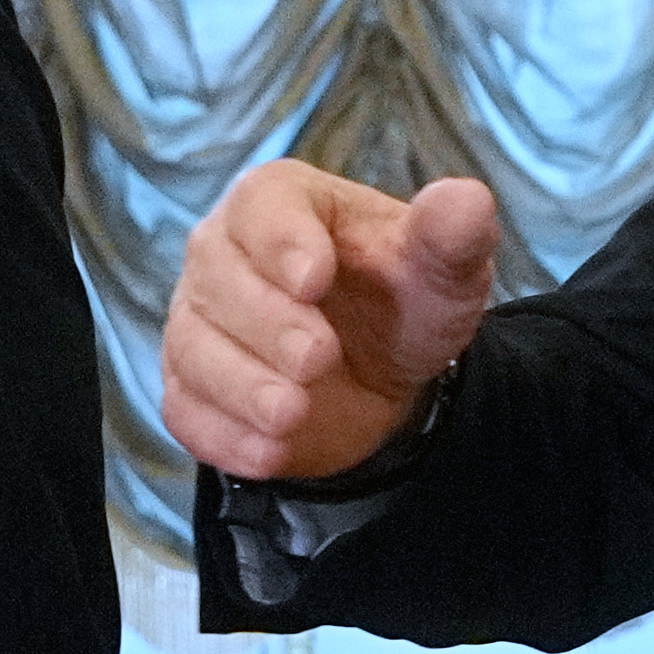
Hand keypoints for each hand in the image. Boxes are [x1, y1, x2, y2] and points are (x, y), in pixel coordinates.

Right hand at [163, 161, 501, 485]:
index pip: (260, 205)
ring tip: (292, 413)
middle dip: (266, 323)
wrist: (381, 373)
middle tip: (319, 357)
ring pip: (193, 347)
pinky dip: (226, 434)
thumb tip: (466, 203)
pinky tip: (272, 451)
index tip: (314, 278)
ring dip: (240, 385)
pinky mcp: (191, 384)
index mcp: (282, 202)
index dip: (281, 240)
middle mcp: (224, 253)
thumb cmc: (402, 300)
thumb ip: (452, 235)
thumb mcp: (443, 270)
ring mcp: (199, 320)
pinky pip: (187, 408)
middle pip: (217, 276)